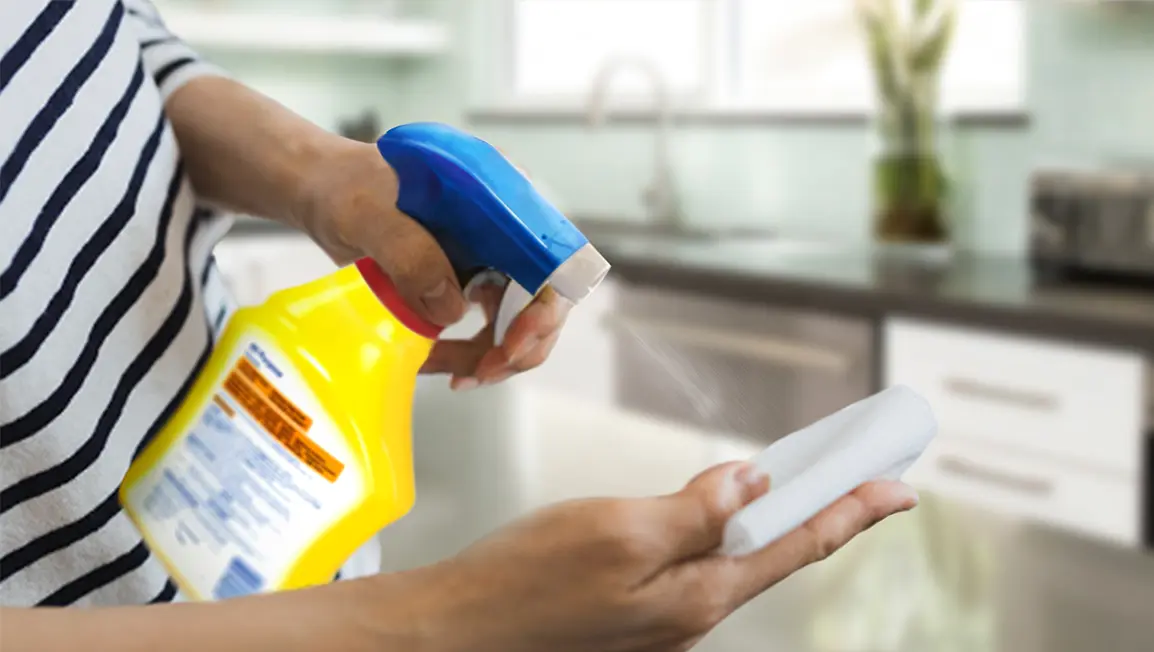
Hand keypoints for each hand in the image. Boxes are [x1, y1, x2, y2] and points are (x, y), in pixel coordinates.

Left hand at [296, 139, 567, 389]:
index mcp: (500, 198)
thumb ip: (410, 253)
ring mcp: (491, 258)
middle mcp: (508, 228)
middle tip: (481, 373)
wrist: (324, 193)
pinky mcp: (470, 282)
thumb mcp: (370, 214)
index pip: (549, 257)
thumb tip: (453, 310)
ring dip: (493, 356)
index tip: (511, 343)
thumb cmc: (345, 187)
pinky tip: (440, 366)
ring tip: (453, 375)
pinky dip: (472, 355)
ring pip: (519, 321)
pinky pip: (489, 328)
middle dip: (520, 344)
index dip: (542, 306)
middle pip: (543, 297)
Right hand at [370, 463, 919, 651]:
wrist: (457, 630)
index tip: (896, 487)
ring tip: (803, 488)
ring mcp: (661, 620)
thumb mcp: (619, 530)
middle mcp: (690, 616)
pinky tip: (717, 516)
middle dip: (824, 514)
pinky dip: (721, 535)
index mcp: (699, 596)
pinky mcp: (633, 614)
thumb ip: (695, 510)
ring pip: (735, 561)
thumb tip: (752, 482)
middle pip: (775, 554)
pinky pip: (695, 568)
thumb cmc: (526, 582)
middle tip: (864, 481)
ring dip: (773, 523)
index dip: (851, 510)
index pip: (797, 543)